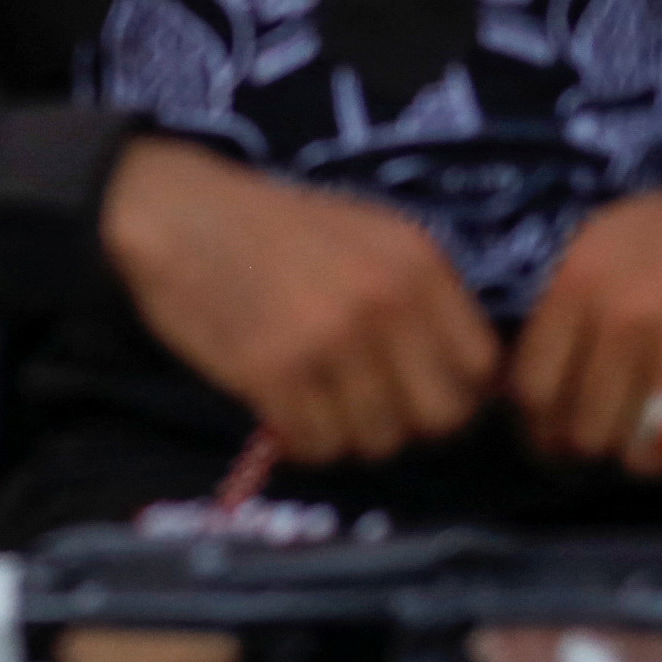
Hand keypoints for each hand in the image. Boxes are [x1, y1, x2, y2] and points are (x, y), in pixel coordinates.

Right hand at [98, 135, 499, 465]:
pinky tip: (283, 408)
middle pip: (439, 418)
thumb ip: (423, 301)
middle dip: (406, 423)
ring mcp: (328, 339)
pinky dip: (301, 440)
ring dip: (347, 434)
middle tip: (366, 407)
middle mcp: (383, 302)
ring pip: (376, 441)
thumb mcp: (372, 239)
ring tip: (316, 400)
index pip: (480, 368)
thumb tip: (474, 388)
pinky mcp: (271, 371)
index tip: (418, 392)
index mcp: (416, 263)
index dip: (456, 392)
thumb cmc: (279, 230)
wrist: (180, 215)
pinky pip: (316, 446)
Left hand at [508, 148, 661, 480]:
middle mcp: (630, 317)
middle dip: (599, 442)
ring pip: (643, 456)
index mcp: (583, 282)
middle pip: (585, 431)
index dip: (540, 425)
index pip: (532, 388)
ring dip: (653, 456)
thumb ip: (565, 312)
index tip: (558, 433)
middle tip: (622, 432)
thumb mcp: (605, 245)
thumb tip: (523, 398)